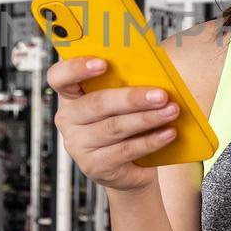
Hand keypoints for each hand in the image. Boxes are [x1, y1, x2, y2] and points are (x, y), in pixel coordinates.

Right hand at [47, 56, 179, 194]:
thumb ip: (127, 80)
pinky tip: (168, 133)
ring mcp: (78, 145)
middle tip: (160, 95)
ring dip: (147, 119)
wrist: (130, 168)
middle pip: (97, 104)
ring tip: (171, 111)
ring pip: (114, 128)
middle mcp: (68, 119)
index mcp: (70, 94)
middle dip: (131, 98)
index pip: (59, 77)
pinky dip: (150, 141)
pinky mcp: (94, 166)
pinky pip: (125, 151)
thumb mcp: (122, 98)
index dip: (77, 68)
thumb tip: (153, 64)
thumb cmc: (126, 120)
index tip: (103, 63)